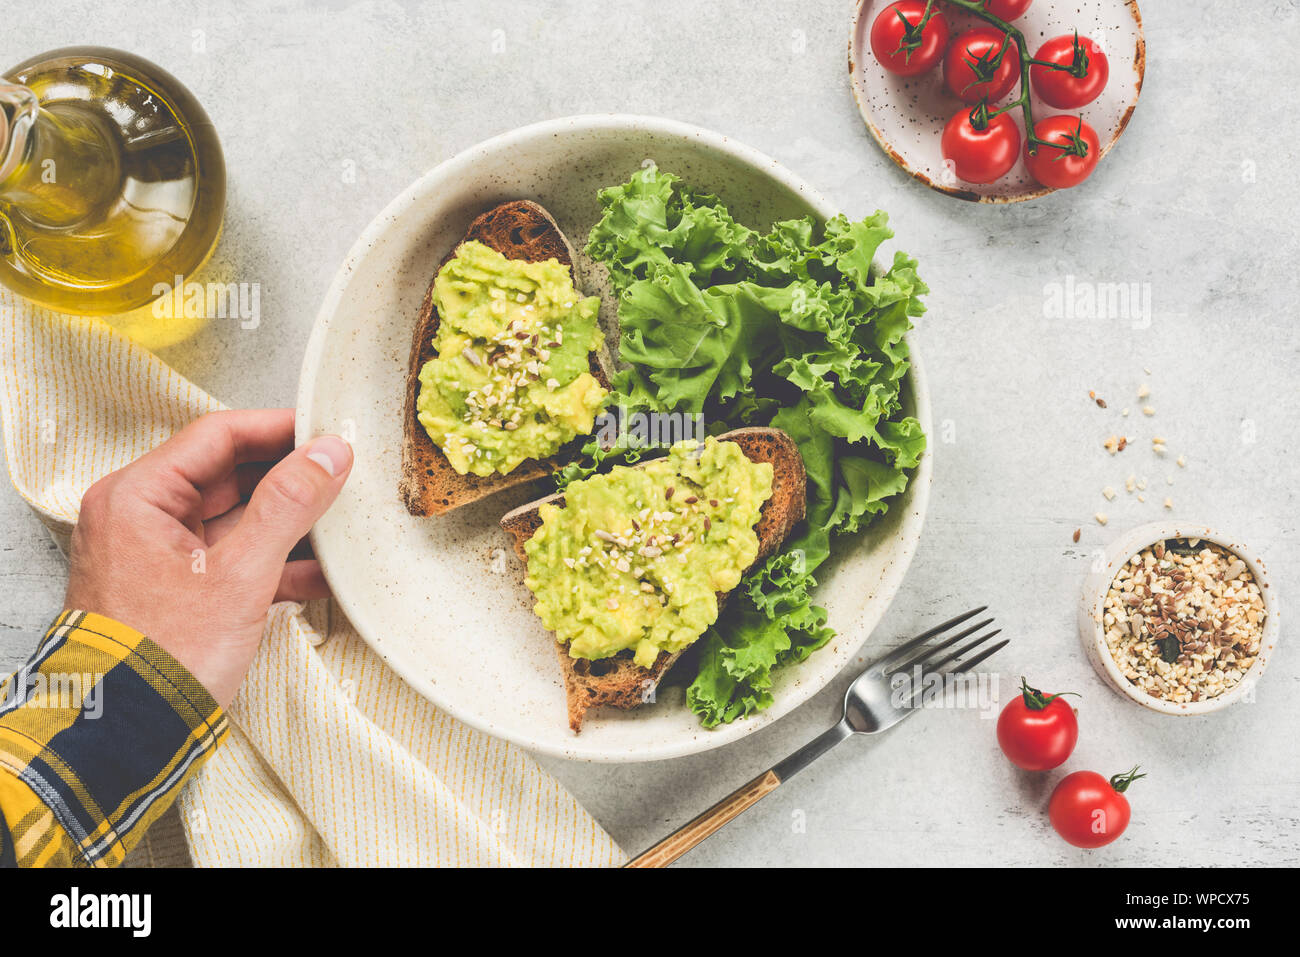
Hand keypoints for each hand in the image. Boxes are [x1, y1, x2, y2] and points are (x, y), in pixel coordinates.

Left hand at [64, 409, 352, 705]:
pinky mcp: (178, 591)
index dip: (279, 429)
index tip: (329, 431)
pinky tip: (323, 575)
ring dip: (289, 524)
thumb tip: (330, 452)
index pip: (218, 436)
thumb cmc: (166, 653)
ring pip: (237, 519)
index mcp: (138, 497)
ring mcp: (159, 555)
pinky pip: (233, 559)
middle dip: (290, 479)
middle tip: (344, 474)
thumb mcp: (240, 573)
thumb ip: (289, 505)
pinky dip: (275, 564)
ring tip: (343, 525)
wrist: (129, 734)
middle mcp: (141, 517)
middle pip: (229, 476)